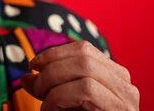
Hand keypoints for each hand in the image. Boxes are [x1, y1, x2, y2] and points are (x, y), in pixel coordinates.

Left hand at [21, 41, 138, 110]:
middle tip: (34, 87)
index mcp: (114, 79)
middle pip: (84, 55)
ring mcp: (127, 100)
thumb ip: (49, 90)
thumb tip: (27, 77)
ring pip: (85, 68)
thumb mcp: (63, 106)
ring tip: (44, 102)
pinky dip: (60, 96)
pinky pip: (86, 90)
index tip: (33, 65)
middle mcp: (125, 86)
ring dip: (53, 81)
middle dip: (51, 67)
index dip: (54, 53)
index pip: (84, 49)